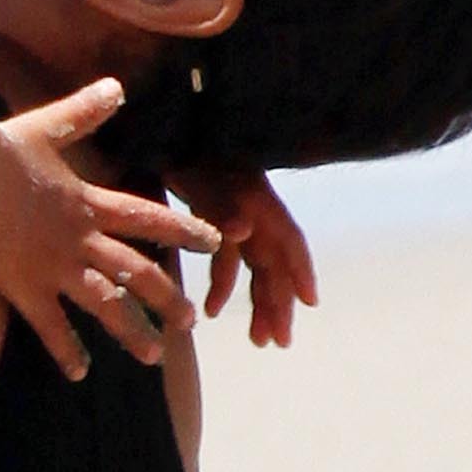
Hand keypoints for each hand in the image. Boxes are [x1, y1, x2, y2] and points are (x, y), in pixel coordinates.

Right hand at [0, 80, 221, 375]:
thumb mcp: (49, 125)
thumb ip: (86, 111)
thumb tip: (117, 85)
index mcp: (90, 201)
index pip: (151, 218)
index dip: (186, 230)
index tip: (215, 241)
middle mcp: (82, 238)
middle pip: (139, 273)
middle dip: (168, 297)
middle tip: (190, 321)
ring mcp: (55, 266)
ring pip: (107, 307)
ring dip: (133, 333)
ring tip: (154, 357)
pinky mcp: (24, 287)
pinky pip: (52, 328)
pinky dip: (67, 352)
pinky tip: (80, 374)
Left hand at [172, 166, 317, 349]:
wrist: (162, 129)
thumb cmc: (179, 148)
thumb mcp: (197, 175)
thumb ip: (219, 202)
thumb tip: (244, 231)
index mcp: (255, 199)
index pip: (286, 239)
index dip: (300, 270)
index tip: (310, 302)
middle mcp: (253, 211)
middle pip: (273, 261)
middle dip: (279, 302)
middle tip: (279, 341)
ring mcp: (236, 215)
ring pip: (255, 266)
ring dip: (256, 301)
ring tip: (257, 340)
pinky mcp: (216, 218)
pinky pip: (228, 258)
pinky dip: (222, 285)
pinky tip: (209, 310)